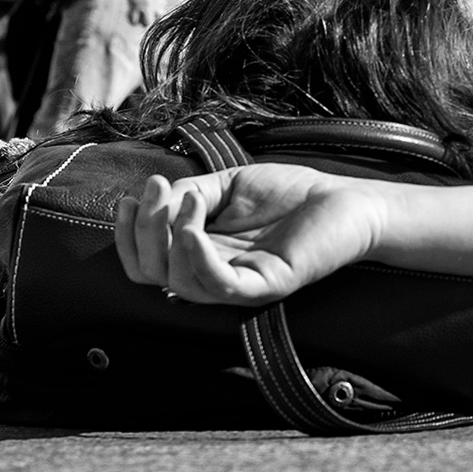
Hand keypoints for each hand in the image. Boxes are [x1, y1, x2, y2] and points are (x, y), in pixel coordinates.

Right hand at [114, 163, 389, 306]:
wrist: (345, 199)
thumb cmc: (291, 194)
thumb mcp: (228, 185)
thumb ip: (191, 191)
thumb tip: (155, 198)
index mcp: (201, 255)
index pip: (146, 264)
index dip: (127, 236)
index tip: (132, 197)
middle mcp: (214, 275)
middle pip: (153, 274)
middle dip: (142, 230)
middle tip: (156, 189)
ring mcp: (239, 285)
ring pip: (178, 282)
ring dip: (168, 236)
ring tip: (187, 198)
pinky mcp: (265, 286)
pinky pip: (218, 285)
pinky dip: (196, 257)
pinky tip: (191, 229)